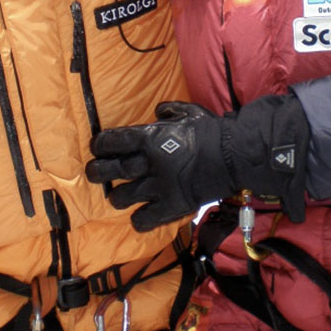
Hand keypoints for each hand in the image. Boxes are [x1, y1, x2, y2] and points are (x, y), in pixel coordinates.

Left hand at [87, 95, 309, 230]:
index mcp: (151, 137)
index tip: (98, 147)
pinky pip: (143, 220)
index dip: (101, 145)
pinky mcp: (171, 207)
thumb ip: (171, 110)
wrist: (236, 156)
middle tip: (94, 172)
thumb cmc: (213, 132)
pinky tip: (141, 215)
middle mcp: (150, 163)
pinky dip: (138, 219)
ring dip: (117, 197)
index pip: (113, 141)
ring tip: (118, 195)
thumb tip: (158, 110)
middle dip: (97, 172)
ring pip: (122, 197)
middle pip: (111, 170)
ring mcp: (159, 187)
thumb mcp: (191, 112)